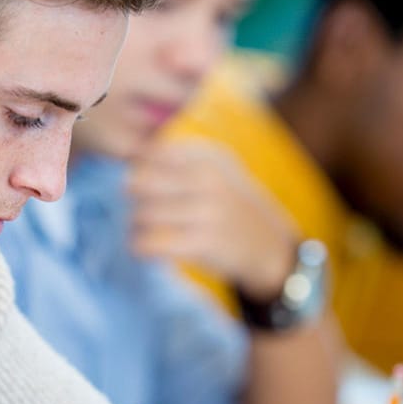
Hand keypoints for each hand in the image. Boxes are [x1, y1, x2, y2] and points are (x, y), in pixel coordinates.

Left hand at [127, 139, 297, 298]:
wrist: (270, 246)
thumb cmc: (232, 205)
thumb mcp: (217, 168)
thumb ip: (178, 157)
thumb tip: (132, 158)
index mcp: (207, 156)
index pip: (151, 154)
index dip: (140, 171)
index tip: (148, 187)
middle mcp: (208, 179)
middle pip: (139, 183)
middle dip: (134, 198)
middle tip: (142, 208)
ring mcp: (207, 212)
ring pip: (141, 215)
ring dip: (135, 226)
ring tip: (145, 231)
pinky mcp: (203, 244)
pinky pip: (149, 243)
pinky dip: (139, 247)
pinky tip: (145, 249)